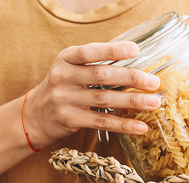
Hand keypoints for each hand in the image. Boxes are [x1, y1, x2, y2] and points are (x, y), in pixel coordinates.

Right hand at [22, 41, 161, 147]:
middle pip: (102, 75)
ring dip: (132, 101)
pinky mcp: (69, 120)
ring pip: (104, 99)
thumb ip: (94, 64)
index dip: (113, 50)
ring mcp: (64, 99)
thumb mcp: (70, 69)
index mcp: (66, 58)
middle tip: (154, 82)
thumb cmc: (63, 88)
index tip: (135, 50)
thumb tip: (135, 65)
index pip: (90, 51)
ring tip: (154, 103)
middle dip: (131, 78)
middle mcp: (63, 77)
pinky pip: (101, 122)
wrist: (34, 116)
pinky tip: (140, 127)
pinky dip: (123, 125)